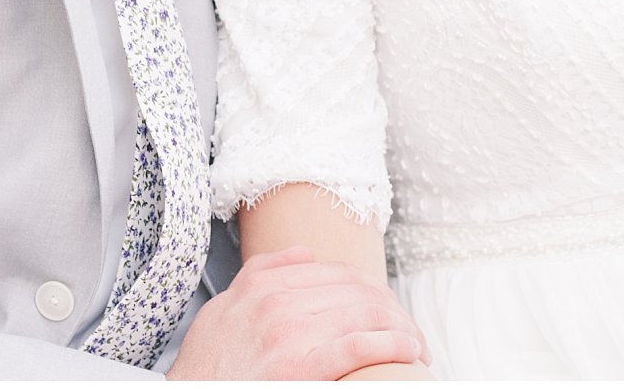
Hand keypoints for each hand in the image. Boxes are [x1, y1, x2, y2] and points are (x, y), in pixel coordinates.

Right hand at [164, 246, 430, 379]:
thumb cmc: (207, 369)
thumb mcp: (222, 311)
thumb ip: (262, 274)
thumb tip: (302, 253)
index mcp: (262, 285)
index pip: (339, 274)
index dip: (373, 290)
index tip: (389, 309)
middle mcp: (277, 303)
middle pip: (359, 291)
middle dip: (394, 310)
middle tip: (411, 331)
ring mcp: (289, 334)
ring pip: (366, 314)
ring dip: (402, 328)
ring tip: (416, 345)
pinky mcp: (301, 368)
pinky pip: (360, 346)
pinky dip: (393, 345)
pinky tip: (408, 351)